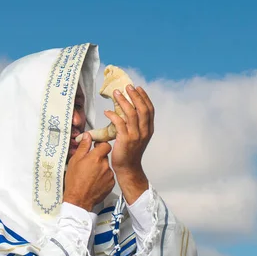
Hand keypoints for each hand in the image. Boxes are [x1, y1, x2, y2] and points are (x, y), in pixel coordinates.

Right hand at [63, 133, 114, 211]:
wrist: (79, 199)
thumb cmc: (75, 182)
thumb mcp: (75, 161)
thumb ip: (83, 147)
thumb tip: (87, 137)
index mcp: (96, 158)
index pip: (105, 145)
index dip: (100, 145)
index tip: (96, 147)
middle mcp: (104, 165)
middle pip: (105, 156)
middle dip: (98, 158)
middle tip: (89, 164)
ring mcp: (109, 175)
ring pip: (107, 166)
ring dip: (101, 168)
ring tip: (91, 174)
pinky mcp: (111, 183)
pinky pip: (109, 176)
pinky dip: (103, 177)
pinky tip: (95, 181)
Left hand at [104, 85, 153, 203]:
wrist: (128, 168)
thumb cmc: (130, 152)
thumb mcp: (138, 137)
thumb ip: (136, 124)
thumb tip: (129, 109)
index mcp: (149, 129)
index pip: (149, 109)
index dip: (144, 97)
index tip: (137, 88)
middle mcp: (144, 131)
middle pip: (142, 109)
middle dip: (135, 95)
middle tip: (127, 87)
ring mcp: (136, 136)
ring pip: (131, 113)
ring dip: (123, 101)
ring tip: (116, 94)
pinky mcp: (125, 140)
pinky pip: (119, 123)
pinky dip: (113, 115)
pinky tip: (107, 112)